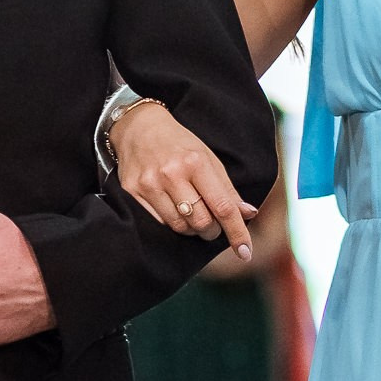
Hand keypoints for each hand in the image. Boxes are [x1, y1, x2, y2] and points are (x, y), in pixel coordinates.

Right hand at [112, 100, 255, 256]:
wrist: (138, 127)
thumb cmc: (179, 144)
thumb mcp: (207, 158)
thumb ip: (226, 189)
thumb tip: (248, 214)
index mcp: (196, 163)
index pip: (222, 206)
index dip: (237, 232)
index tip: (246, 252)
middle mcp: (171, 174)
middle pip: (201, 222)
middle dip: (211, 230)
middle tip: (211, 225)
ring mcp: (150, 184)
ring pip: (179, 226)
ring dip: (192, 229)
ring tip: (192, 216)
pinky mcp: (132, 192)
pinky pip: (158, 223)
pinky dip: (172, 223)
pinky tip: (174, 211)